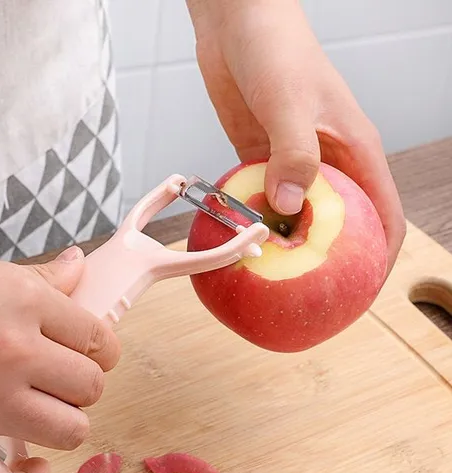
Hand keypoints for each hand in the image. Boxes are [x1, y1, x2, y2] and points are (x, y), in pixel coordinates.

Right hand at [0, 214, 120, 472]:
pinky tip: (31, 468)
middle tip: (58, 380)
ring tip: (43, 413)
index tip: (91, 354)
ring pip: (70, 432)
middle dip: (81, 385)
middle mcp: (14, 353)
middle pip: (91, 388)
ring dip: (64, 425)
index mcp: (24, 303)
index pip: (99, 339)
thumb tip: (79, 266)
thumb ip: (37, 278)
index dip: (102, 350)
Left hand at [186, 0, 405, 272]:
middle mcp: (328, 163)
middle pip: (339, 225)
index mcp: (354, 151)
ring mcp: (293, 164)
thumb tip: (289, 207)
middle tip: (308, 297)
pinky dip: (255, 222)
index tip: (360, 293)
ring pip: (298, 217)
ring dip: (287, 245)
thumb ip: (294, 153)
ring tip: (270, 278)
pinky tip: (240, 242)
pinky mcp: (260, 160)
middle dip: (328, 260)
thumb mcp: (291, 101)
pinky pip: (262, 201)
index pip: (384, 215)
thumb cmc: (277, 48)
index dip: (379, 258)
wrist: (237, 22)